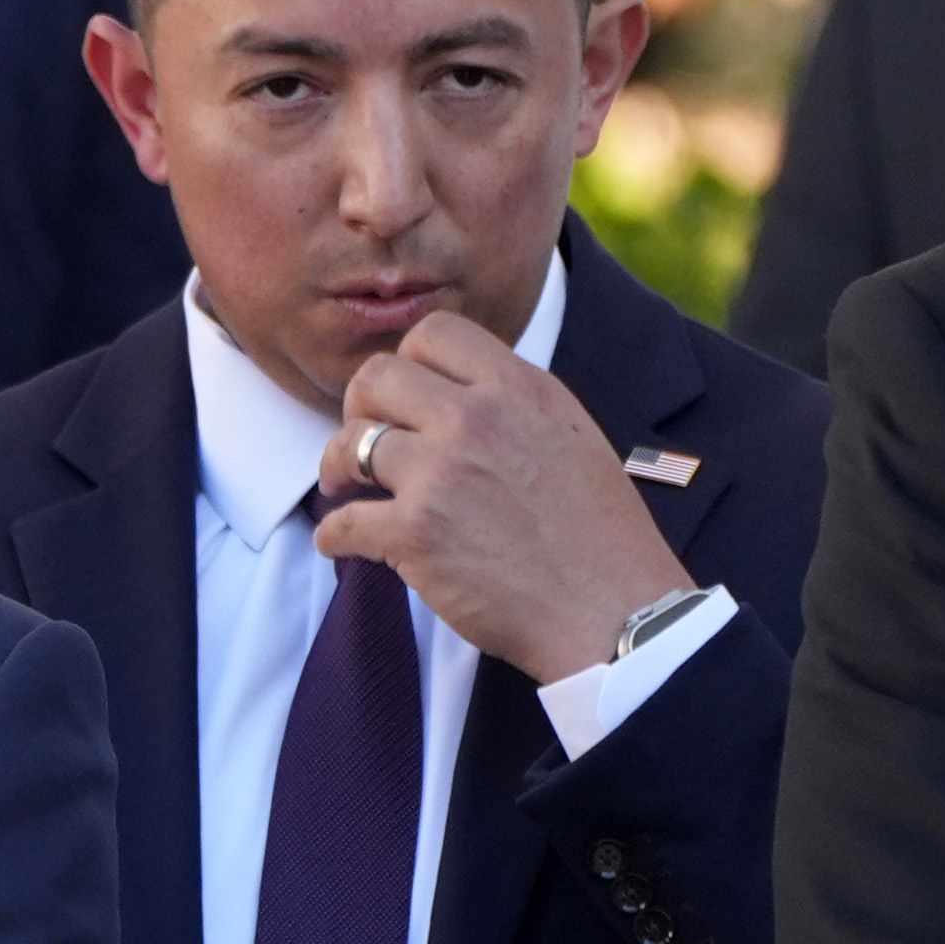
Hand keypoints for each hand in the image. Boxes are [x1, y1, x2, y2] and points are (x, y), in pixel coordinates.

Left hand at [315, 310, 692, 685]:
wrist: (612, 611)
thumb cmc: (599, 537)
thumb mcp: (570, 438)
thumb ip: (512, 407)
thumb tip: (455, 397)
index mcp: (520, 388)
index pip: (434, 332)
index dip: (405, 363)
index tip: (402, 399)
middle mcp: (478, 418)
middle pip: (376, 376)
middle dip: (358, 407)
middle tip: (362, 440)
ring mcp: (441, 473)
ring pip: (349, 443)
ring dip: (336, 467)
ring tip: (344, 489)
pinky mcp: (415, 532)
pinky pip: (341, 521)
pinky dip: (333, 536)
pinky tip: (342, 543)